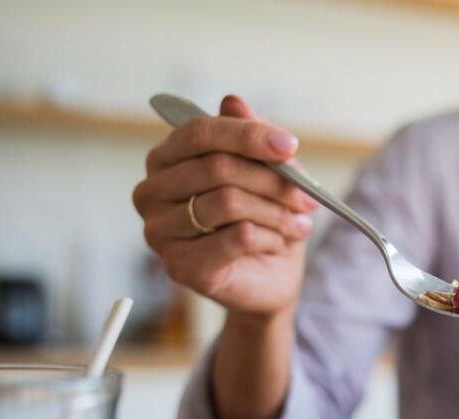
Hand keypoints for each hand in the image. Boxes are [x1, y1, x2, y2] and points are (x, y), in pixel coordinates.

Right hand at [133, 95, 318, 319]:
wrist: (269, 277)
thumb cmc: (263, 217)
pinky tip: (280, 242)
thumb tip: (233, 101)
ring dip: (276, 211)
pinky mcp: (180, 266)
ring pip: (228, 202)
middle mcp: (151, 192)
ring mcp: (159, 231)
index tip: (289, 145)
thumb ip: (250, 137)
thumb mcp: (268, 171)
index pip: (199, 132)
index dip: (247, 135)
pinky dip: (269, 237)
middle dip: (273, 179)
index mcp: (166, 159)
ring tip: (300, 222)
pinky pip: (236, 237)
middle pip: (217, 167)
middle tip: (307, 196)